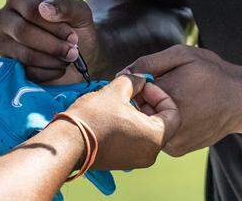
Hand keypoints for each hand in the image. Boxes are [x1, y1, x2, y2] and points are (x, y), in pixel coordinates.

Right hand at [0, 0, 100, 82]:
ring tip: (68, 59)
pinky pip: (26, 72)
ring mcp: (3, 42)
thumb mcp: (80, 13)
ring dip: (53, 60)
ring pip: (25, 54)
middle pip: (22, 31)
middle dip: (53, 45)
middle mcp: (5, 17)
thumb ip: (66, 6)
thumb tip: (45, 9)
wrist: (78, 57)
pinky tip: (58, 67)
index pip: (30, 9)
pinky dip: (49, 72)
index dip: (53, 25)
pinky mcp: (7, 65)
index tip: (72, 35)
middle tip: (73, 52)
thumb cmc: (76, 29)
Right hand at [64, 74, 179, 169]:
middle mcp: (150, 153)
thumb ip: (135, 81)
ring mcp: (136, 160)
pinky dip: (130, 126)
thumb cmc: (94, 116)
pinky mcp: (122, 161)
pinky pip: (135, 141)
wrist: (68, 141)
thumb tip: (141, 80)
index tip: (144, 86)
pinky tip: (114, 113)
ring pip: (147, 132)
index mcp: (155, 137)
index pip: (173, 113)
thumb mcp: (117, 89)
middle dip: (148, 103)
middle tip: (133, 90)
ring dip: (138, 114)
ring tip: (121, 100)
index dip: (160, 94)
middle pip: (160, 123)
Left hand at [129, 45, 241, 156]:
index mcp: (166, 93)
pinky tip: (179, 115)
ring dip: (150, 114)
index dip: (137, 84)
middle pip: (135, 111)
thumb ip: (149, 62)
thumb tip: (122, 74)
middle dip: (141, 100)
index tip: (153, 79)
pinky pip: (156, 137)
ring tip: (173, 102)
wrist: (241, 102)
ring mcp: (172, 139)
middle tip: (162, 91)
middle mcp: (167, 121)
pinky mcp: (177, 150)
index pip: (130, 91)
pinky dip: (160, 127)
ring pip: (145, 126)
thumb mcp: (183, 55)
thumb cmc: (212, 73)